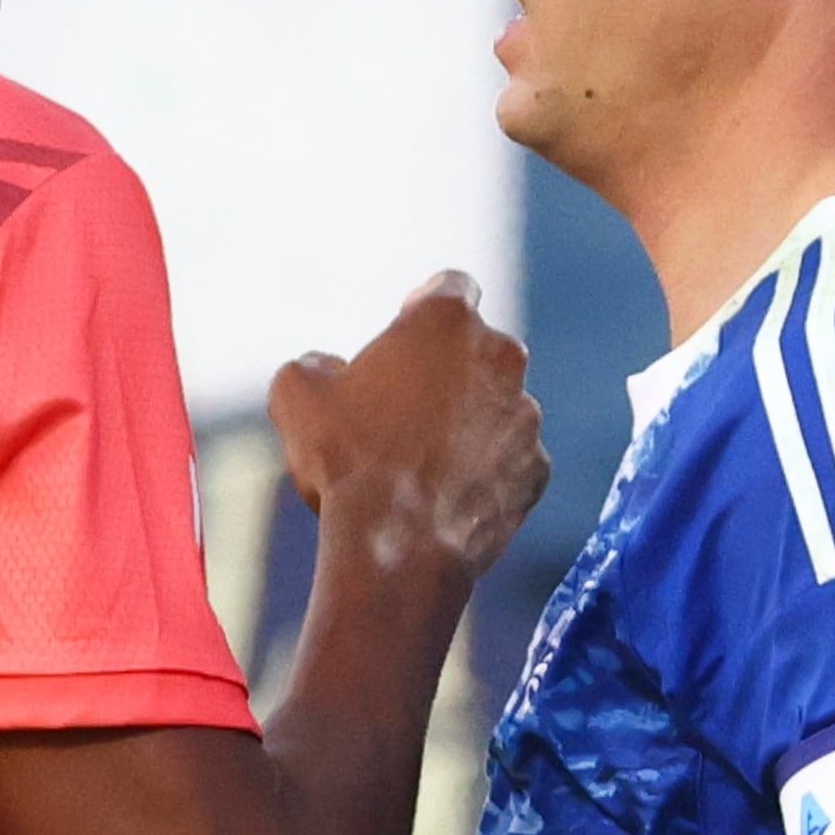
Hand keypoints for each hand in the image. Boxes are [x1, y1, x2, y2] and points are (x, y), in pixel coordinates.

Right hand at [267, 273, 546, 578]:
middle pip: (476, 350)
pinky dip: (485, 473)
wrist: (396, 547)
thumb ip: (314, 364)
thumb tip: (326, 368)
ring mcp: (527, 416)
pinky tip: (445, 498)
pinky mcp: (537, 469)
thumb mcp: (297, 396)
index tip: (403, 335)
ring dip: (466, 424)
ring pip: (496, 408)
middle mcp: (501, 356)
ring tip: (419, 466)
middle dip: (445, 372)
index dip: (421, 307)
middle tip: (401, 411)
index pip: (448, 287)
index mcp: (447, 321)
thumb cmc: (348, 461)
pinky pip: (509, 461)